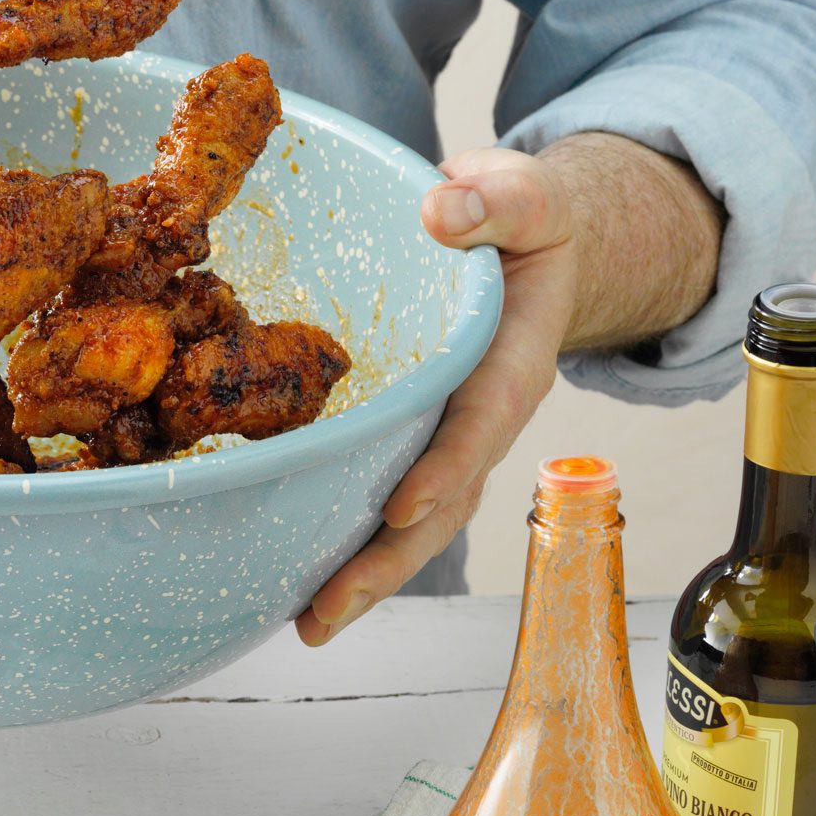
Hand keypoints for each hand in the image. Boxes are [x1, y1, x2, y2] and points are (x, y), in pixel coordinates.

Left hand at [296, 147, 578, 644]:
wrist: (521, 239)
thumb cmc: (517, 219)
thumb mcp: (522, 193)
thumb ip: (495, 199)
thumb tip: (443, 210)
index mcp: (513, 358)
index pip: (483, 419)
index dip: (446, 467)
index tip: (401, 507)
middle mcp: (482, 413)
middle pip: (445, 501)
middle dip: (389, 559)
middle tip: (328, 606)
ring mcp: (449, 434)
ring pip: (416, 520)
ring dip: (363, 573)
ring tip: (307, 622)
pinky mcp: (413, 438)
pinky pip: (382, 496)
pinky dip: (344, 541)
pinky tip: (292, 582)